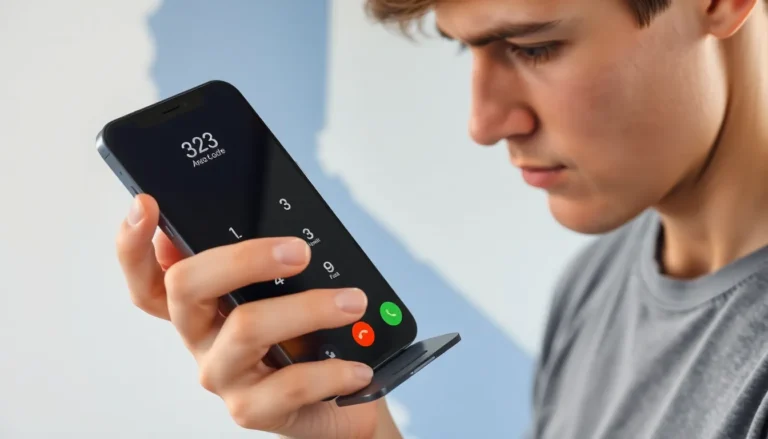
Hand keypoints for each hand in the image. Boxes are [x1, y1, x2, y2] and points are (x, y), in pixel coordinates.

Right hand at [115, 194, 400, 438]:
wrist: (338, 401)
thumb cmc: (309, 339)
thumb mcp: (288, 293)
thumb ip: (270, 262)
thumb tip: (271, 223)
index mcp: (201, 305)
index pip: (150, 276)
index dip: (135, 243)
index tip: (146, 204)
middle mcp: (200, 336)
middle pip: (187, 287)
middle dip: (243, 258)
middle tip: (298, 252)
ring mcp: (223, 374)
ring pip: (246, 328)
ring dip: (308, 309)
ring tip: (351, 302)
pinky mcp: (251, 409)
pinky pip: (289, 384)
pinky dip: (331, 370)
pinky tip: (356, 365)